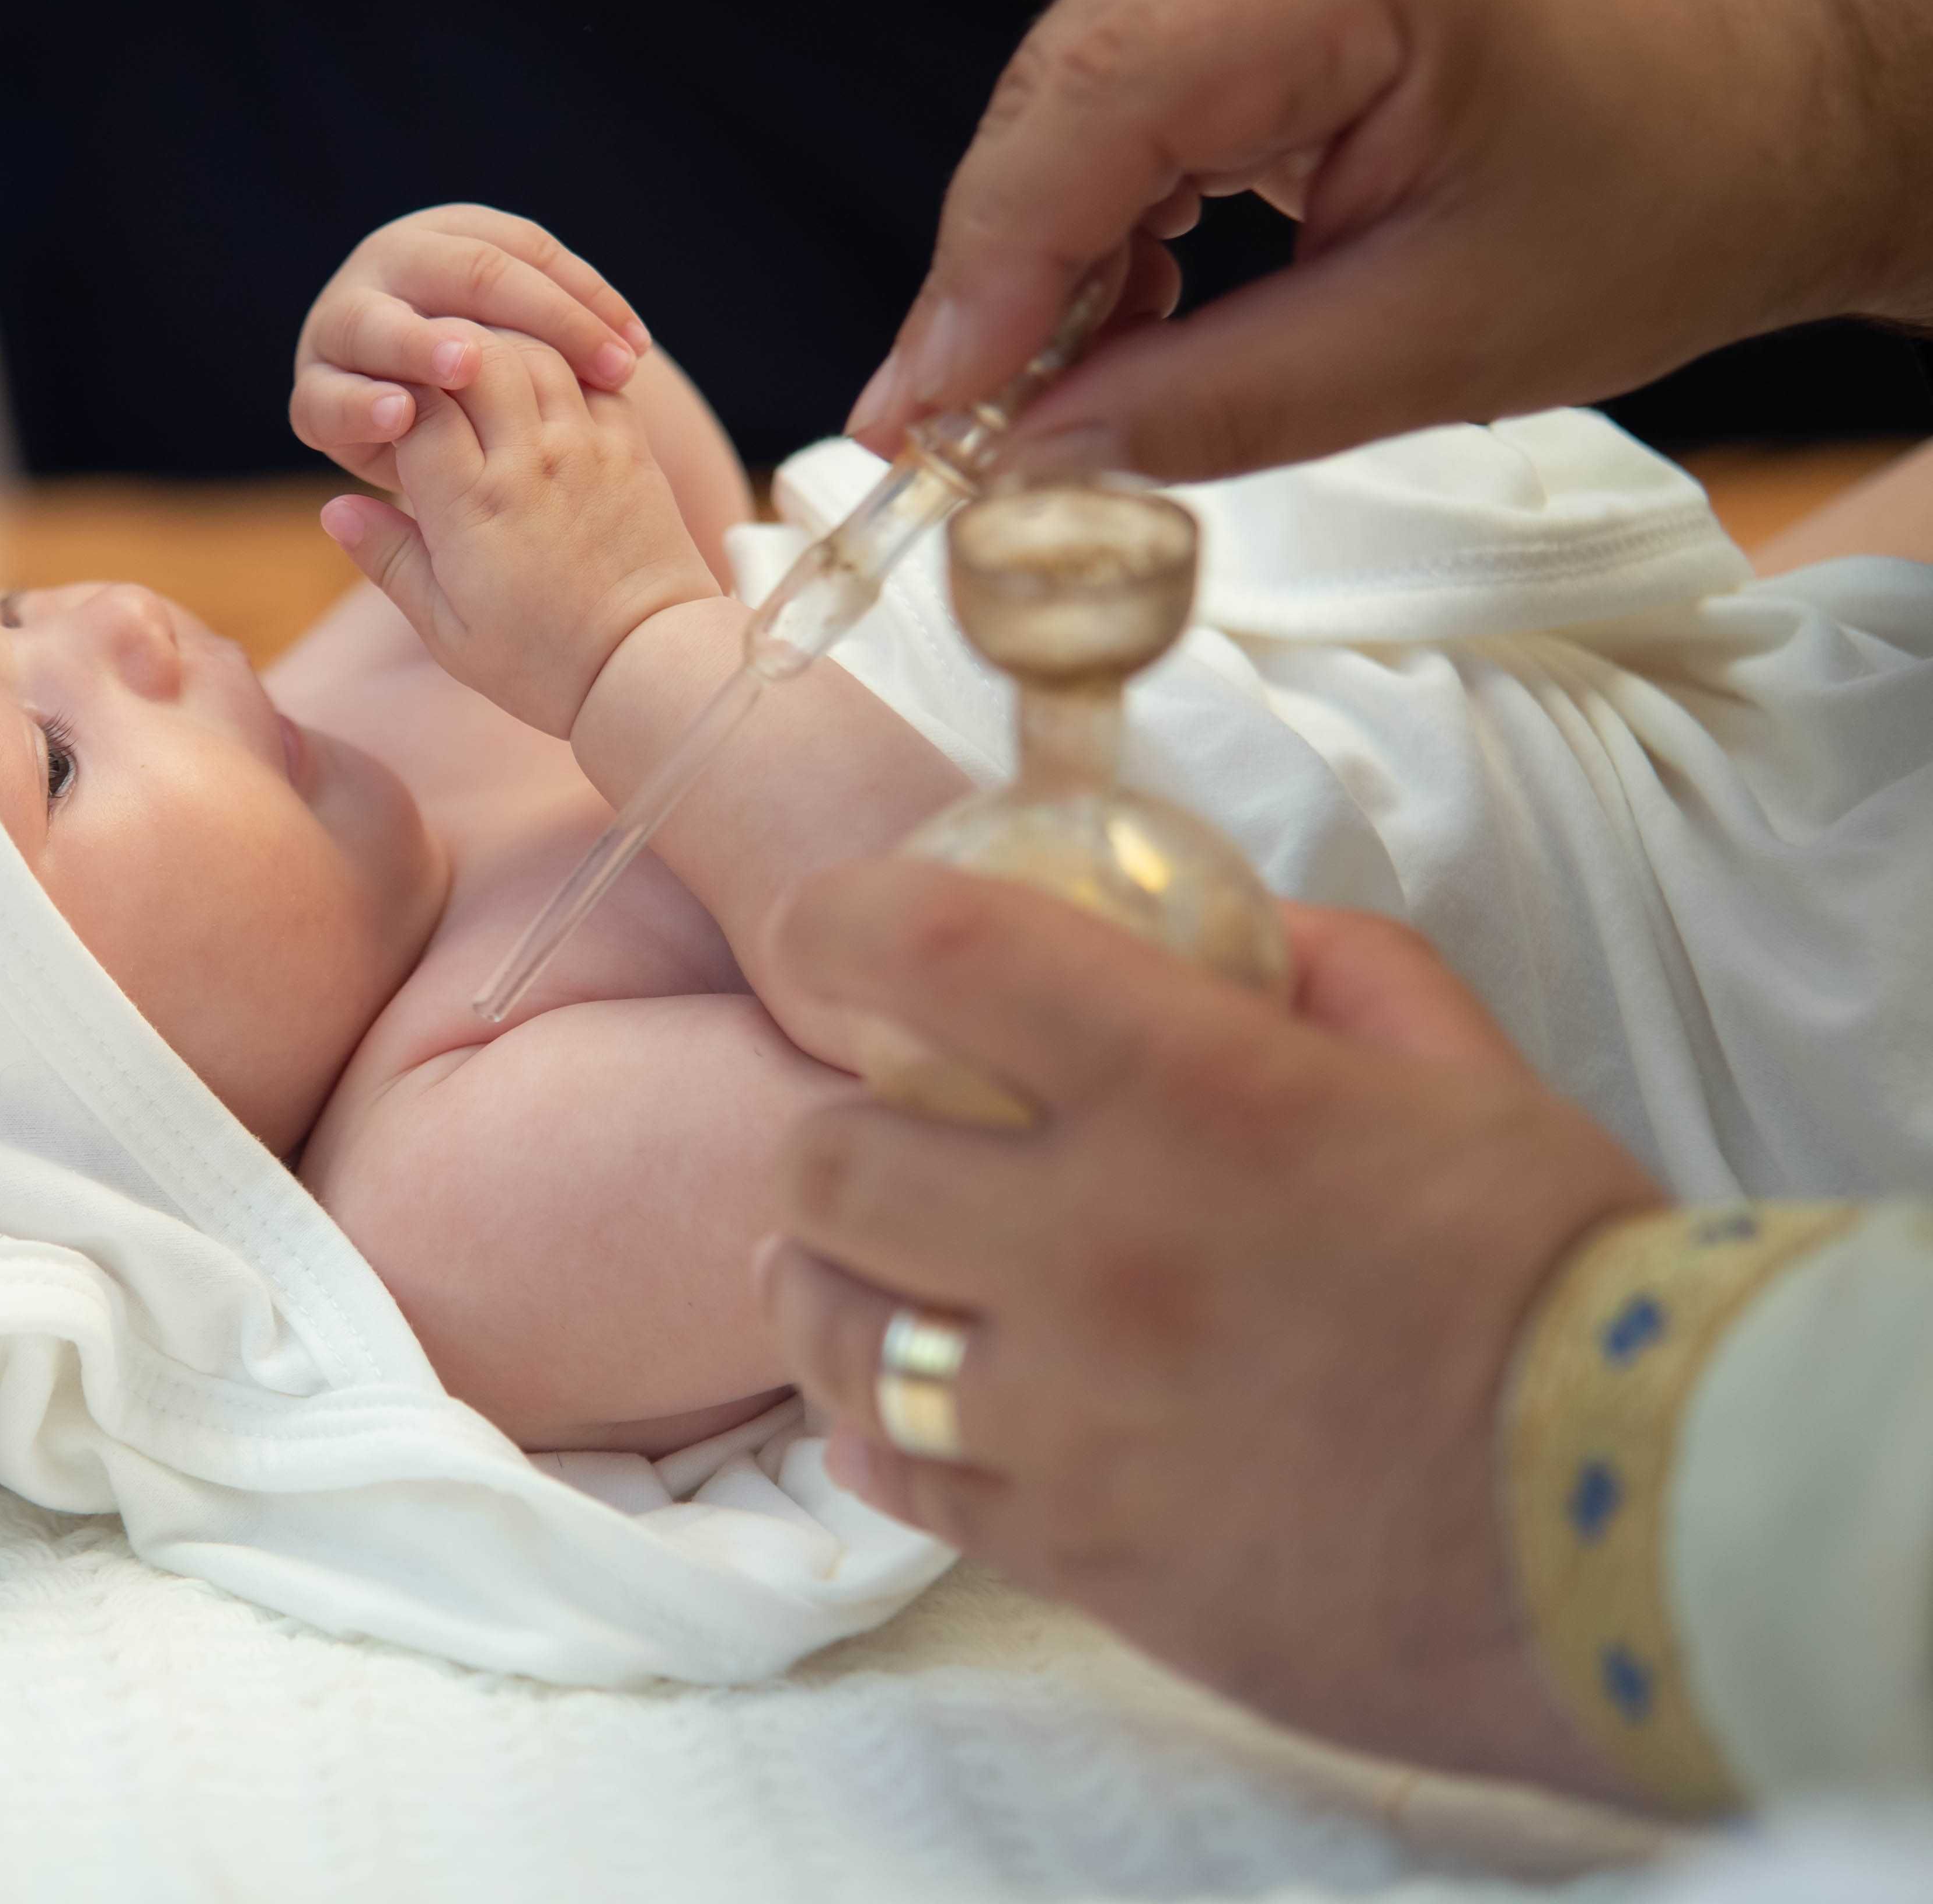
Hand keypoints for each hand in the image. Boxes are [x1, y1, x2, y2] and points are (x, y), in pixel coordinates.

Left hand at [293, 206, 652, 493]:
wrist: (454, 381)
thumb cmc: (440, 474)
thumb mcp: (409, 497)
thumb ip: (382, 521)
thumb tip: (341, 515)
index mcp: (326, 384)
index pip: (330, 397)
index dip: (361, 406)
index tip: (401, 418)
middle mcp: (352, 309)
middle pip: (383, 317)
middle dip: (429, 341)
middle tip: (474, 369)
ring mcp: (407, 255)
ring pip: (469, 267)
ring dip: (549, 315)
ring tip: (617, 368)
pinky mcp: (467, 227)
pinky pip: (528, 247)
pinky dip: (586, 292)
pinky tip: (634, 342)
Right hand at [320, 332, 715, 736]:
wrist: (650, 670)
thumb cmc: (543, 662)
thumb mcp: (448, 629)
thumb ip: (390, 560)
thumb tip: (336, 509)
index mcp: (472, 509)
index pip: (418, 409)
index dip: (394, 396)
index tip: (387, 410)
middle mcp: (529, 463)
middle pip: (477, 358)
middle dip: (443, 352)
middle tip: (430, 371)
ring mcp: (586, 450)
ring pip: (536, 352)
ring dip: (501, 346)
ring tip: (478, 369)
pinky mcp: (631, 450)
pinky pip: (594, 378)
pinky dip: (564, 364)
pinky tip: (542, 384)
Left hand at [758, 858, 1665, 1801]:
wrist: (1649, 1529)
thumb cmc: (1571, 1286)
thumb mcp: (1469, 1079)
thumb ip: (1344, 975)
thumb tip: (1248, 929)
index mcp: (1193, 1094)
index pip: (938, 953)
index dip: (843, 922)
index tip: (825, 927)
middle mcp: (1095, 1244)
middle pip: (832, 1162)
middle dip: (828, 1135)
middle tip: (865, 1138)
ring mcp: (1072, 1413)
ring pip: (838, 1333)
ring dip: (824, 1285)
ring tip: (851, 1274)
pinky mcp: (1080, 1551)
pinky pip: (905, 1481)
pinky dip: (881, 1438)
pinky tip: (900, 1416)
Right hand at [847, 0, 1932, 481]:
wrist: (1760, 109)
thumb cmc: (1649, 206)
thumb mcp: (1436, 345)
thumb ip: (1214, 406)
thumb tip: (1029, 474)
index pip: (1096, 106)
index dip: (987, 275)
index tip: (922, 422)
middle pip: (1055, 96)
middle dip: (987, 281)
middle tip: (934, 443)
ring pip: (1065, 103)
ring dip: (1033, 263)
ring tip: (1025, 406)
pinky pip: (1115, 98)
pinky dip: (1090, 224)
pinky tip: (1101, 327)